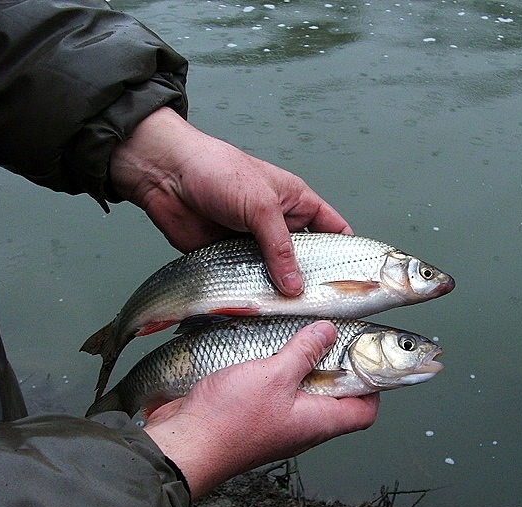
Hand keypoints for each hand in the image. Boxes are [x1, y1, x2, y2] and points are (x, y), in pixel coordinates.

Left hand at [108, 107, 352, 295]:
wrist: (166, 176)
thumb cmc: (218, 173)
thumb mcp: (261, 206)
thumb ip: (280, 248)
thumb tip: (295, 286)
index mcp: (296, 203)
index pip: (333, 230)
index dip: (346, 255)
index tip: (356, 283)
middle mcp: (279, 227)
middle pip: (306, 260)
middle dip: (313, 282)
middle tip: (322, 309)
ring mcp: (254, 245)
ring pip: (276, 276)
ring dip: (281, 293)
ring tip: (294, 318)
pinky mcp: (228, 260)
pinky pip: (246, 282)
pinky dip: (252, 296)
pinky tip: (261, 312)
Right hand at [142, 321, 379, 498]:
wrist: (184, 445)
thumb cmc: (230, 420)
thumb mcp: (274, 375)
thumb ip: (303, 351)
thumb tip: (327, 332)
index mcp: (318, 421)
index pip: (364, 411)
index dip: (373, 385)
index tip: (366, 356)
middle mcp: (302, 426)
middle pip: (334, 398)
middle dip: (333, 365)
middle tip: (329, 336)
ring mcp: (277, 423)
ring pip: (302, 393)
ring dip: (301, 367)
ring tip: (295, 338)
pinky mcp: (253, 416)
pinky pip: (274, 393)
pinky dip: (274, 372)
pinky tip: (264, 351)